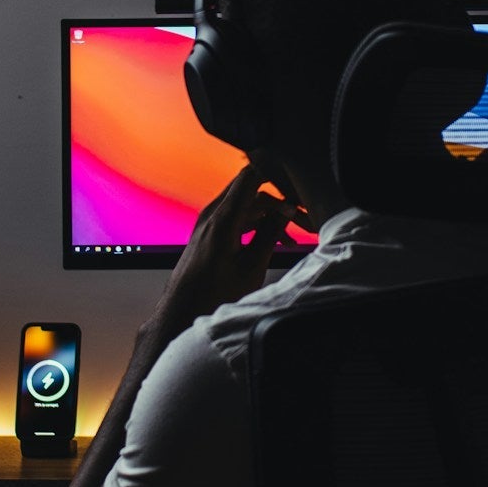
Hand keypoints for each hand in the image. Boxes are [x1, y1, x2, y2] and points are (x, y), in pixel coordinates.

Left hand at [151, 164, 304, 331]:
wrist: (182, 312)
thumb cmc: (211, 296)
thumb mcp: (251, 267)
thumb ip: (270, 234)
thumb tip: (287, 211)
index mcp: (223, 219)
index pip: (251, 176)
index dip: (276, 174)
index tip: (298, 186)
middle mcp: (213, 215)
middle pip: (253, 191)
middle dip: (280, 201)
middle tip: (306, 219)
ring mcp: (210, 222)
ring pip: (248, 206)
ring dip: (271, 216)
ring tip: (295, 237)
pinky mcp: (210, 232)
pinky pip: (239, 218)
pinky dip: (258, 224)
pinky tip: (276, 242)